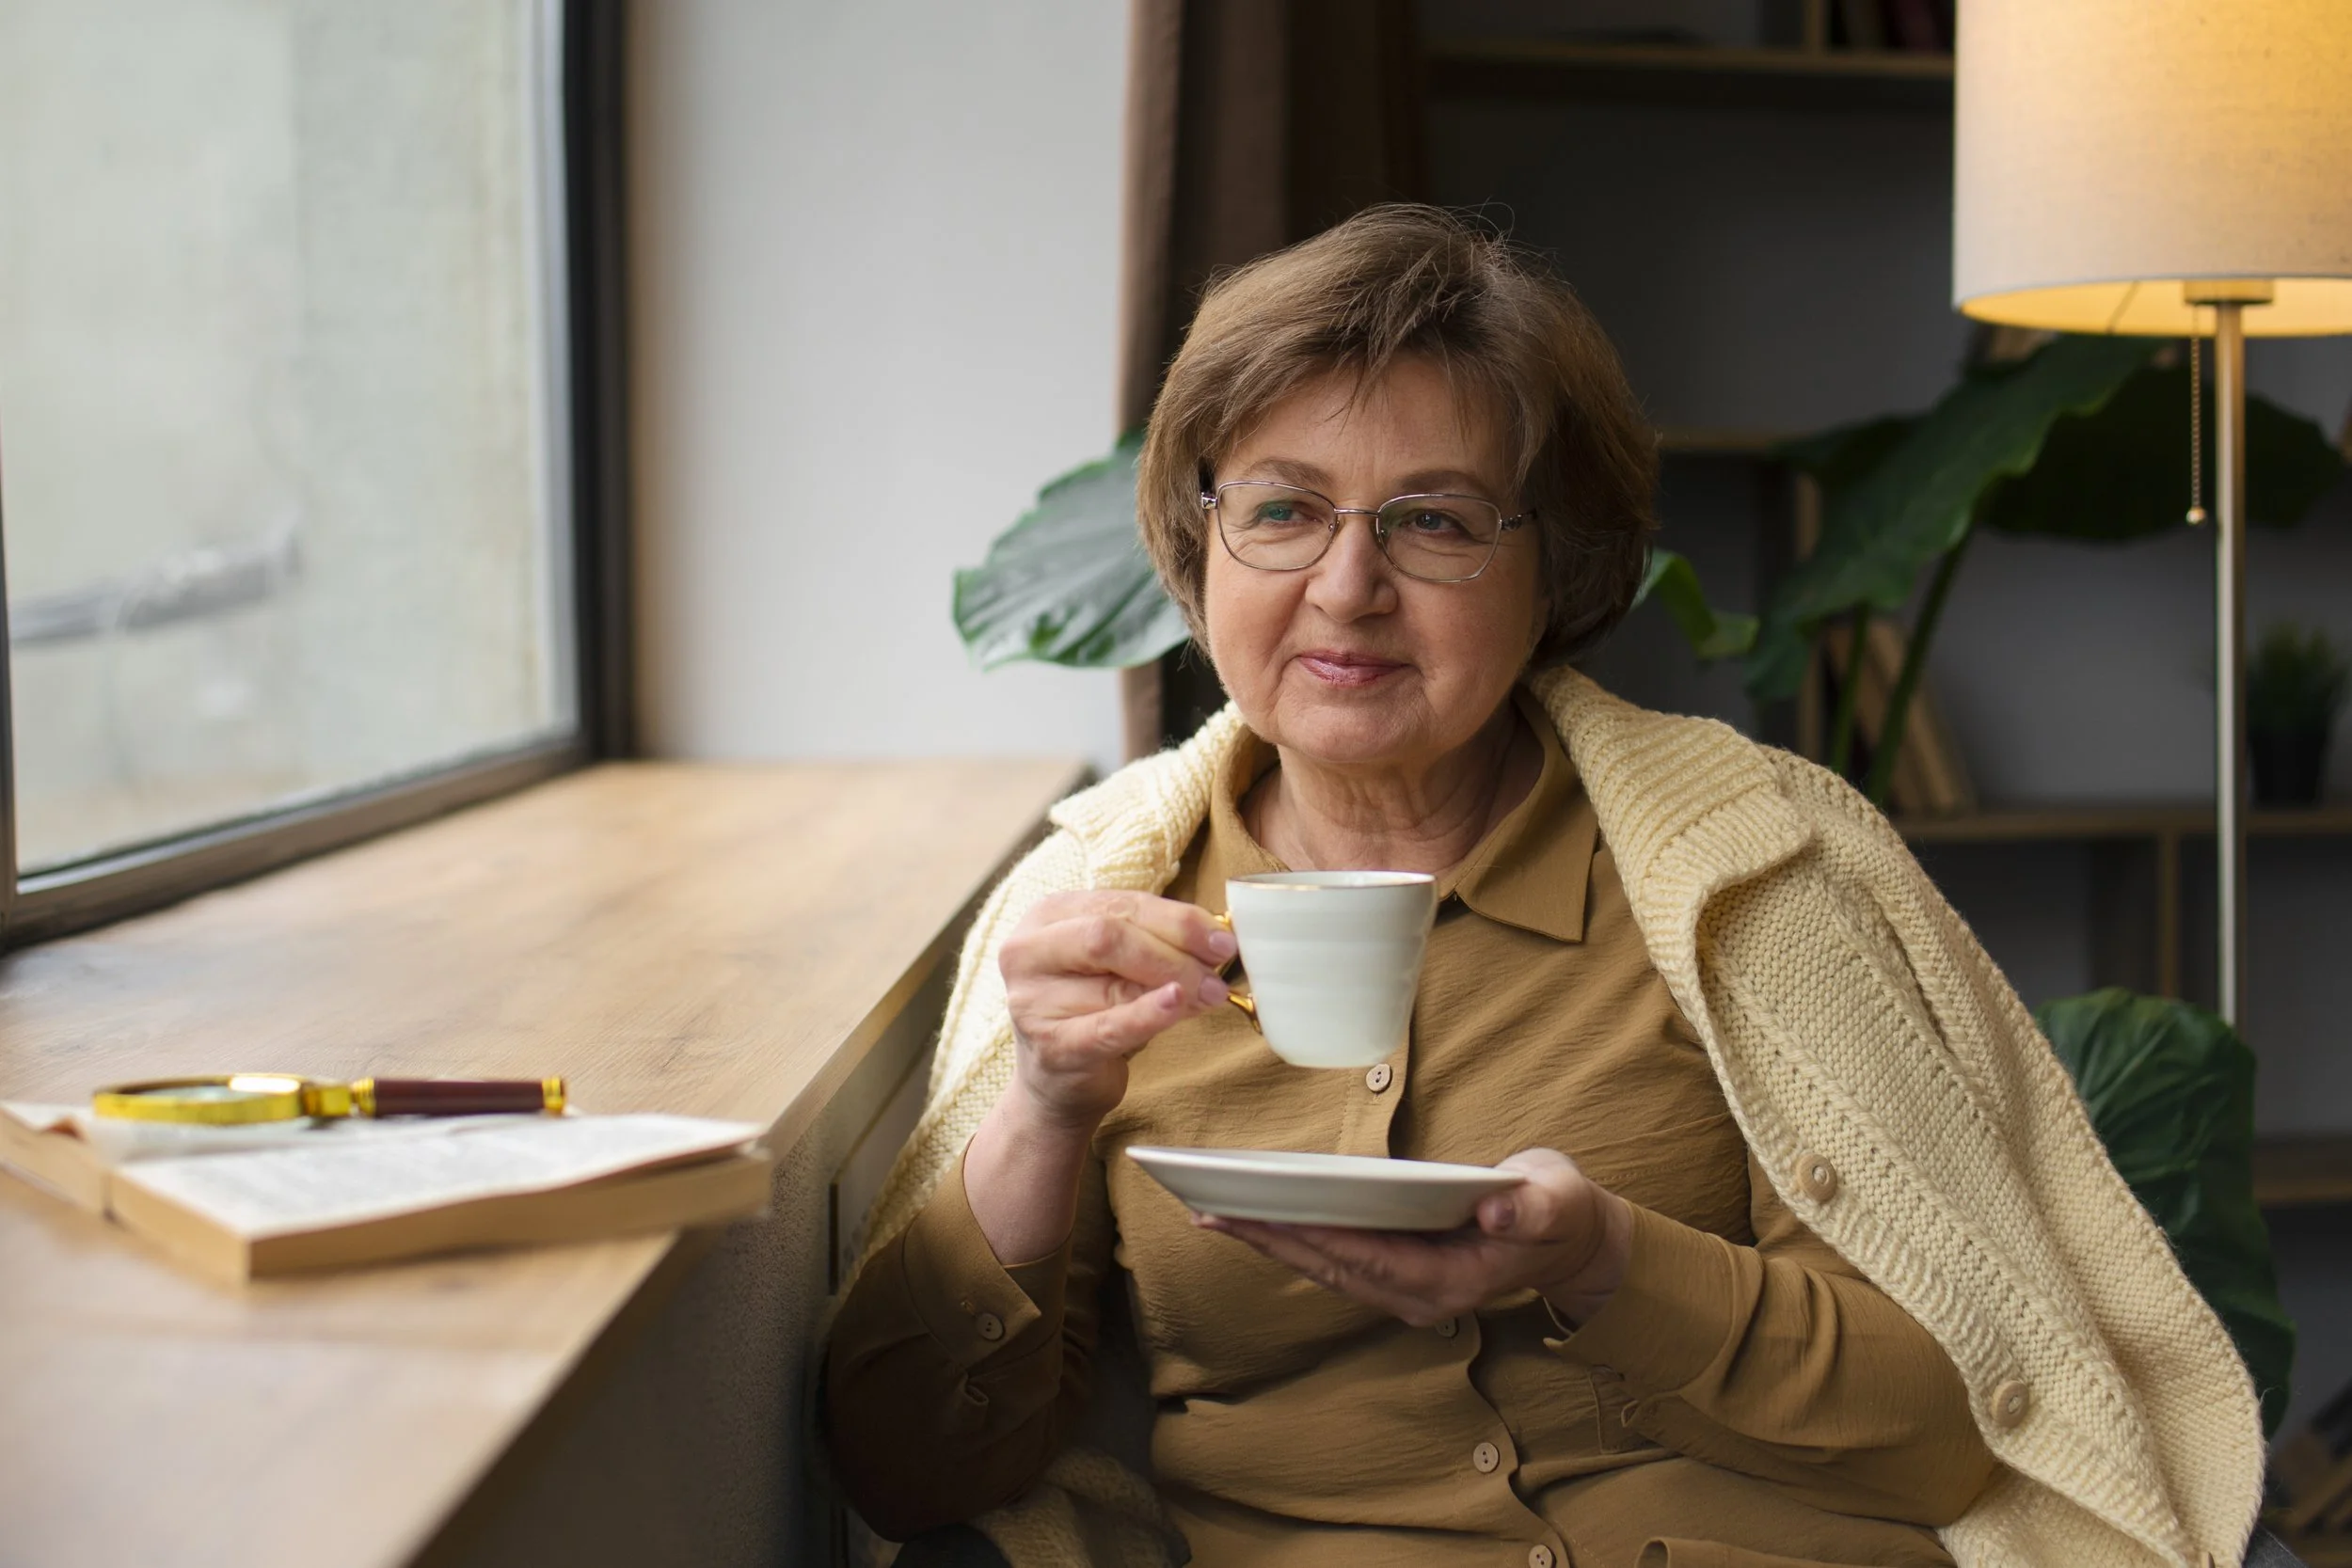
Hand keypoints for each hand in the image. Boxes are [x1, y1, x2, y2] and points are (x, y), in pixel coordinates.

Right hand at [998, 890, 1237, 1132]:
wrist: (1057, 1081)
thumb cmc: (1092, 1008)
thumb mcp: (1116, 963)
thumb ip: (1153, 940)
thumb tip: (1216, 939)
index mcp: (1046, 916)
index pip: (1120, 904)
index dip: (1177, 920)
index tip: (1221, 938)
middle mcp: (1026, 952)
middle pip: (1109, 936)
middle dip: (1173, 952)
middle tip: (1216, 971)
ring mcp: (1031, 1001)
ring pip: (1114, 983)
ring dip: (1175, 988)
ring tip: (1209, 995)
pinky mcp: (1050, 1046)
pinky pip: (1109, 1027)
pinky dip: (1148, 1014)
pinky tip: (1177, 1005)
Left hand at [1197, 1148, 1632, 1328]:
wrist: (1570, 1240)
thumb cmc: (1558, 1212)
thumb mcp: (1557, 1201)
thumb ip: (1532, 1209)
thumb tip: (1499, 1214)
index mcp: (1451, 1282)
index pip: (1369, 1259)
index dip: (1315, 1237)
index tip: (1265, 1215)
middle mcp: (1418, 1296)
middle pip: (1331, 1268)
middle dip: (1270, 1240)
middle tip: (1209, 1210)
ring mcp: (1404, 1288)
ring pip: (1324, 1267)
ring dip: (1269, 1241)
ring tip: (1213, 1211)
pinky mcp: (1395, 1271)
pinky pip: (1332, 1258)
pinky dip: (1291, 1238)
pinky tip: (1255, 1216)